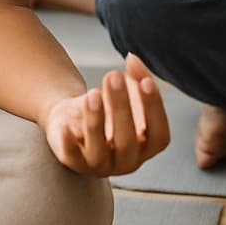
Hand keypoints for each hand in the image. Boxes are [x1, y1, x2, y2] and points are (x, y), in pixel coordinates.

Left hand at [43, 54, 170, 176]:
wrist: (73, 118)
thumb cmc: (108, 107)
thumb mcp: (125, 92)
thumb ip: (135, 77)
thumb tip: (132, 59)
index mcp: (147, 147)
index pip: (159, 134)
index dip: (154, 109)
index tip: (146, 82)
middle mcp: (127, 162)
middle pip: (128, 141)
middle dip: (121, 107)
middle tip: (113, 76)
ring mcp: (100, 165)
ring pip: (99, 151)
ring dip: (96, 121)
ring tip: (93, 93)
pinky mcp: (74, 162)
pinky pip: (72, 157)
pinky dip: (69, 143)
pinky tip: (66, 125)